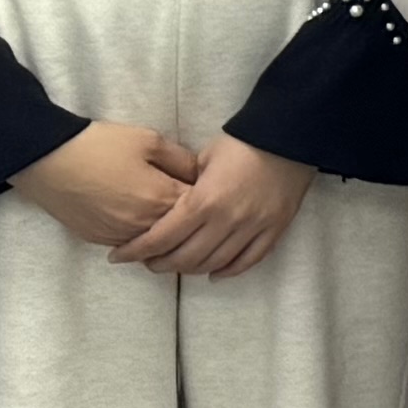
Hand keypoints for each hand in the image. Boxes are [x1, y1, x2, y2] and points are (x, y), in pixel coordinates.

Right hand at [6, 120, 200, 255]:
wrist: (47, 160)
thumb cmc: (100, 145)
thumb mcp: (149, 141)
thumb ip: (182, 160)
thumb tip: (202, 175)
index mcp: (160, 198)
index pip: (200, 209)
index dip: (209, 200)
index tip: (213, 192)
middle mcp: (142, 224)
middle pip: (181, 233)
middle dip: (192, 223)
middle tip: (200, 212)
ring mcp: (119, 236)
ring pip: (156, 245)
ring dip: (168, 235)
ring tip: (175, 220)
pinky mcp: (98, 240)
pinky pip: (131, 246)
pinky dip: (142, 238)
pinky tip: (146, 224)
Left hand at [119, 130, 319, 276]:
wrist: (290, 135)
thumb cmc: (241, 142)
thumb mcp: (202, 158)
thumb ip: (183, 187)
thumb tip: (167, 206)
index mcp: (203, 202)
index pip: (160, 238)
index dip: (135, 251)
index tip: (117, 256)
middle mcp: (226, 221)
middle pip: (184, 258)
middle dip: (159, 264)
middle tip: (147, 261)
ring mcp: (253, 228)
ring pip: (214, 264)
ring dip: (190, 269)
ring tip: (176, 264)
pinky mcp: (274, 229)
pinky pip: (248, 260)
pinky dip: (228, 271)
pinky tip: (213, 272)